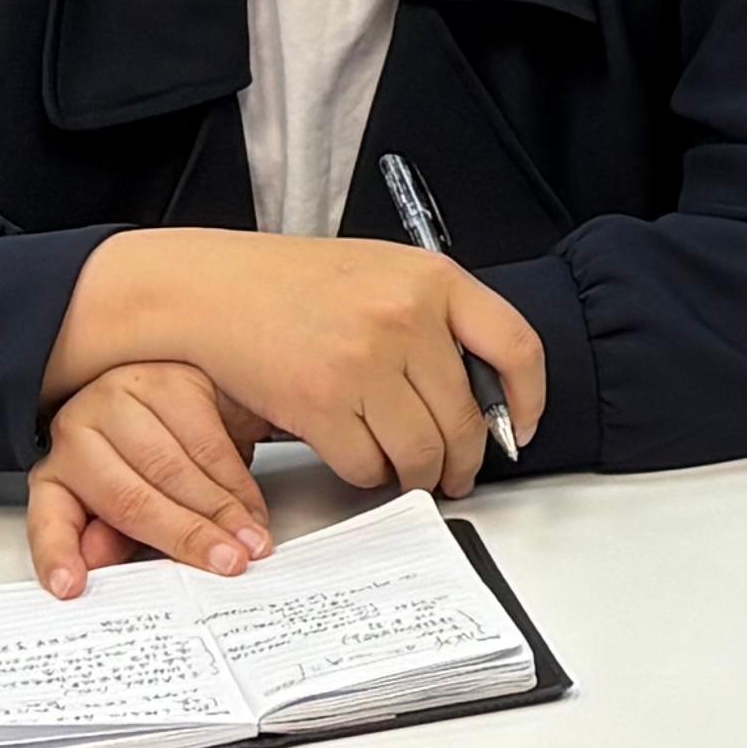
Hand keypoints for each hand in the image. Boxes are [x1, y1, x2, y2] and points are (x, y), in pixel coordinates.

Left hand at [25, 360, 272, 596]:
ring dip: (220, 513)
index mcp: (57, 475)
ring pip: (175, 470)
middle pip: (129, 498)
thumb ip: (119, 539)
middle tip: (224, 563)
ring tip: (248, 543)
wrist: (195, 402)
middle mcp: (78, 431)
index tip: (72, 588)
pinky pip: (207, 441)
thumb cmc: (156, 465)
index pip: (49, 522)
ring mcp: (120, 400)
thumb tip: (102, 566)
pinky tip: (250, 507)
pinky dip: (236, 482)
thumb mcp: (133, 512)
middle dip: (185, 536)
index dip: (59, 556)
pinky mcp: (168, 382)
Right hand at [55, 232, 544, 499]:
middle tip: (459, 473)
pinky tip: (365, 463)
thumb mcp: (387, 272)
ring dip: (420, 475)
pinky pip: (366, 465)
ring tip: (413, 474)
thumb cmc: (299, 282)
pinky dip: (369, 475)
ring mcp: (364, 364)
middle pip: (466, 418)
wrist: (217, 289)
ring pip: (420, 452)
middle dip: (468, 460)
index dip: (529, 398)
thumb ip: (438, 316)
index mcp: (434, 280)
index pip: (516, 346)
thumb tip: (484, 386)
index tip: (521, 428)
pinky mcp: (320, 405)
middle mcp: (406, 320)